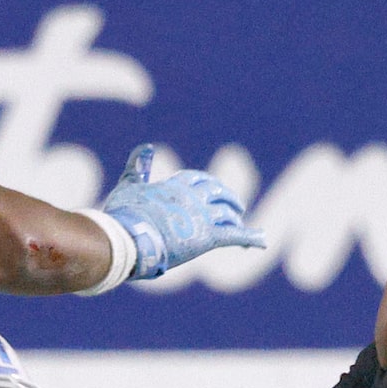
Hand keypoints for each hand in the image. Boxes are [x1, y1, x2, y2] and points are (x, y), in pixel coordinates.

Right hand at [99, 144, 265, 279]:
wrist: (129, 237)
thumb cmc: (124, 215)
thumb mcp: (129, 186)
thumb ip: (137, 167)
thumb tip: (145, 147)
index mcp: (175, 186)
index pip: (195, 179)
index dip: (204, 184)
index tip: (208, 187)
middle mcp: (192, 198)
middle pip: (216, 192)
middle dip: (226, 197)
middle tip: (234, 204)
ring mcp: (202, 217)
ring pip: (227, 213)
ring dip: (235, 216)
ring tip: (240, 221)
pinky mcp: (208, 238)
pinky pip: (234, 235)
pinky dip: (250, 237)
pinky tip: (261, 240)